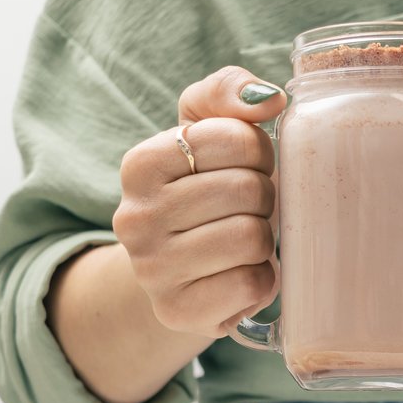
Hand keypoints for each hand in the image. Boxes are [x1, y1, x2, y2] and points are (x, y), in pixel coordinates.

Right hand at [114, 66, 287, 337]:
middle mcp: (134, 217)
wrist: (180, 273)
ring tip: (243, 240)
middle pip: (245, 190)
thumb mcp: (206, 128)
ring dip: (263, 239)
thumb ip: (228, 91)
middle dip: (263, 197)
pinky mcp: (179, 311)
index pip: (231, 138)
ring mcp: (152, 270)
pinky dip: (262, 279)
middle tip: (247, 209)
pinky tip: (240, 274)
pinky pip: (251, 284)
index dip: (257, 151)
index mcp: (140, 164)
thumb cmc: (204, 192)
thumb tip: (268, 99)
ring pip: (250, 238)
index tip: (245, 167)